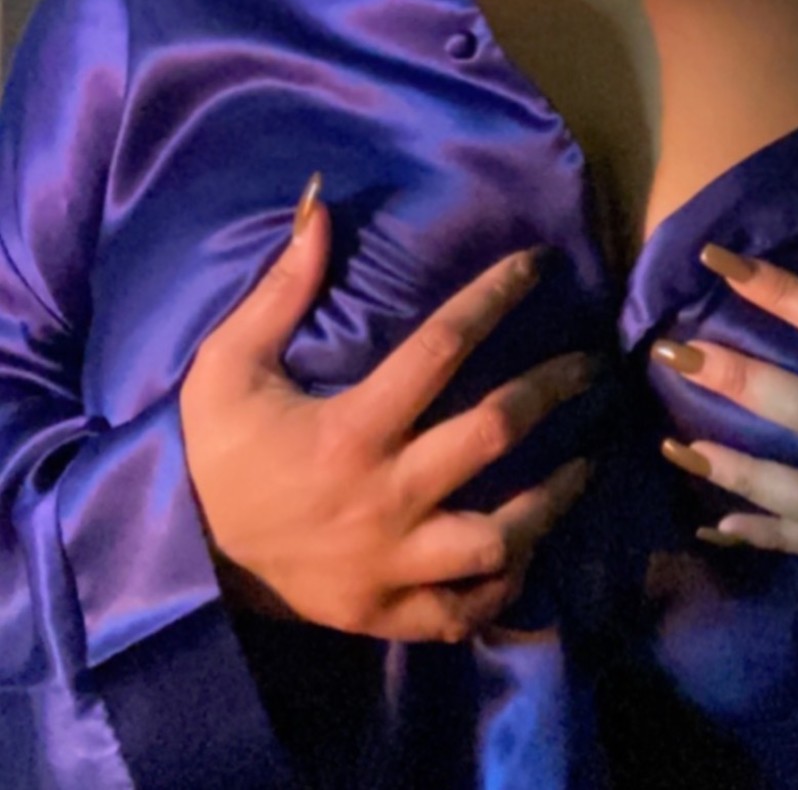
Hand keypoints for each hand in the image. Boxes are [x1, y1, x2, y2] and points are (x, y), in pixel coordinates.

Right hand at [180, 186, 592, 638]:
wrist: (179, 558)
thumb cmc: (211, 451)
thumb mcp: (229, 362)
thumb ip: (281, 288)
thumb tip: (319, 206)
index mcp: (353, 429)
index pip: (444, 347)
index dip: (496, 295)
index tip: (539, 263)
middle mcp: (386, 496)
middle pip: (495, 433)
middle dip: (554, 390)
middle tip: (593, 366)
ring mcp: (393, 564)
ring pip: (500, 536)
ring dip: (553, 499)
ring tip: (587, 465)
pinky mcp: (387, 615)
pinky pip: (466, 610)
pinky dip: (505, 587)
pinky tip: (529, 553)